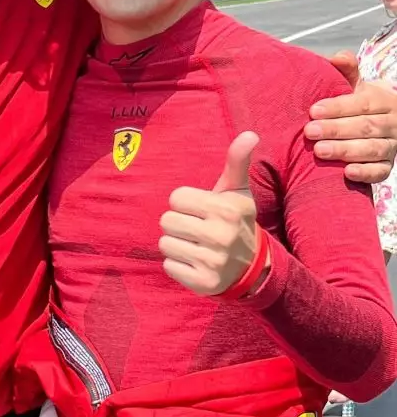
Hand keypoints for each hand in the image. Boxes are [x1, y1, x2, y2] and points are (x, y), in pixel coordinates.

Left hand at [159, 132, 259, 295]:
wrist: (252, 267)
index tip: (203, 211)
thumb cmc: (235, 220)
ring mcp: (213, 262)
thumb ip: (237, 161)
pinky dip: (178, 265)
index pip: (175, 198)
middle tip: (199, 230)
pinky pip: (168, 266)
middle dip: (179, 223)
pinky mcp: (203, 283)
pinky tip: (196, 263)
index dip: (186, 203)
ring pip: (165, 243)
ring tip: (197, 246)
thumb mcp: (238, 191)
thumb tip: (249, 133)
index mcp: (227, 209)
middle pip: (167, 220)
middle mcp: (221, 236)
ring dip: (177, 244)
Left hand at [304, 50, 396, 183]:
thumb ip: (346, 71)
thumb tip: (336, 58)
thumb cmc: (358, 103)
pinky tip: (346, 173)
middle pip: (366, 127)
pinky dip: (365, 173)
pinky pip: (381, 171)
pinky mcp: (388, 165)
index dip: (338, 108)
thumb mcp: (355, 84)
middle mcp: (393, 123)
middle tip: (310, 132)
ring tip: (320, 151)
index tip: (313, 111)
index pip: (363, 103)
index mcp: (384, 100)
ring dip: (346, 150)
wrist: (381, 122)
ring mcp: (393, 146)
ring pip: (373, 149)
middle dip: (336, 130)